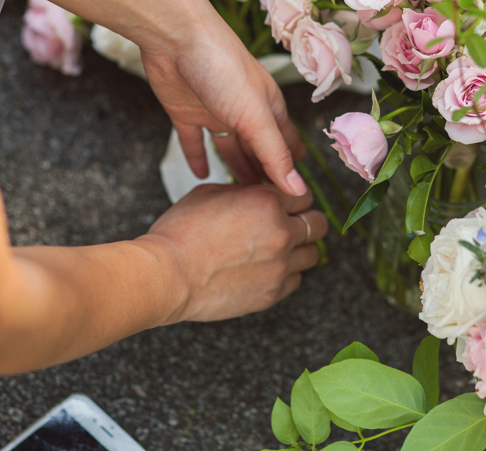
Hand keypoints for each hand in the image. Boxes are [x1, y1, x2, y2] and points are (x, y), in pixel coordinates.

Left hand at [140, 28, 306, 195]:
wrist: (175, 37)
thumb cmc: (223, 68)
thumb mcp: (254, 116)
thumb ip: (274, 154)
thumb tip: (297, 191)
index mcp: (268, 108)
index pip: (286, 147)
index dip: (289, 171)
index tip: (293, 202)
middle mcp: (244, 112)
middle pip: (257, 150)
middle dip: (263, 174)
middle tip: (266, 207)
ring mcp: (214, 112)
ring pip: (229, 148)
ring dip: (235, 169)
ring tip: (238, 198)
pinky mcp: (185, 112)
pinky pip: (193, 142)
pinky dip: (198, 158)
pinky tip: (201, 176)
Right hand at [143, 184, 326, 322]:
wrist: (167, 276)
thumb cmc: (181, 232)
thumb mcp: (211, 193)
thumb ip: (244, 191)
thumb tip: (257, 193)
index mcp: (268, 202)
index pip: (303, 195)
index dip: (292, 200)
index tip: (286, 205)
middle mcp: (281, 233)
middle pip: (318, 224)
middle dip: (307, 222)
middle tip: (292, 225)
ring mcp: (280, 266)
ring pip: (312, 254)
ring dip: (299, 250)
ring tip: (278, 249)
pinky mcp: (272, 293)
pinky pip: (296, 280)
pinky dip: (287, 274)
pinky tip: (267, 269)